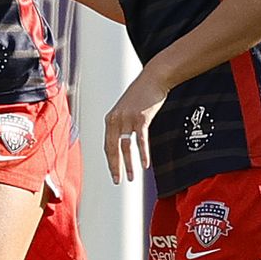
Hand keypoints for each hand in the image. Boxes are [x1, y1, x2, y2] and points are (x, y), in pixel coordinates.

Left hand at [101, 70, 169, 185]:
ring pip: (126, 147)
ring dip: (129, 164)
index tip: (114, 173)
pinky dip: (143, 153)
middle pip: (112, 148)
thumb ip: (122, 123)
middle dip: (115, 167)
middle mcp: (116, 119)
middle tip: (118, 181)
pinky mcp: (141, 118)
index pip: (107, 145)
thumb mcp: (126, 109)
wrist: (153, 78)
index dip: (110, 161)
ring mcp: (128, 118)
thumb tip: (123, 140)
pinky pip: (141, 140)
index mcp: (110, 119)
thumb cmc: (141, 94)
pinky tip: (145, 164)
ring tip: (132, 177)